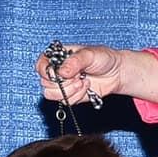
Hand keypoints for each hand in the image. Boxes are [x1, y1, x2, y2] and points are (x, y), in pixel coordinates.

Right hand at [34, 45, 157, 105]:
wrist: (116, 73)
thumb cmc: (103, 58)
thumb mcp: (90, 54)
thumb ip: (75, 61)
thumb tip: (61, 72)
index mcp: (57, 56)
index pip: (40, 65)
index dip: (46, 71)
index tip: (59, 74)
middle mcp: (56, 71)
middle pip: (44, 83)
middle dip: (62, 82)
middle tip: (78, 76)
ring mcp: (62, 85)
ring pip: (51, 95)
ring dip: (68, 91)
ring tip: (82, 82)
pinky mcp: (69, 96)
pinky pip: (64, 102)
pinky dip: (76, 97)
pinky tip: (86, 88)